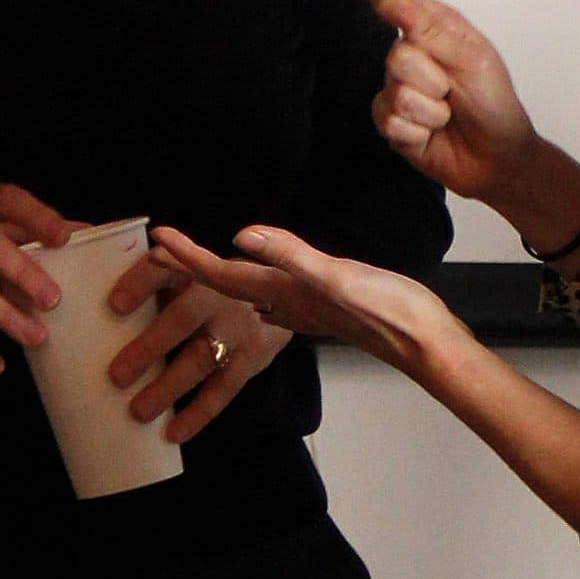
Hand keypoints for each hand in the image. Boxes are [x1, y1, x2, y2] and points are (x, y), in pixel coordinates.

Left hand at [103, 254, 291, 447]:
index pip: (166, 268)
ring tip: (138, 412)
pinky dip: (198, 414)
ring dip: (168, 387)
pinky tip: (173, 432)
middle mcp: (221, 292)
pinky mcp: (254, 357)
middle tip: (115, 376)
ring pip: (202, 358)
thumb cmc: (214, 286)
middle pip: (183, 319)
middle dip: (149, 347)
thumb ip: (154, 280)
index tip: (114, 305)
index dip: (140, 283)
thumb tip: (97, 302)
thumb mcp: (192, 271)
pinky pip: (224, 389)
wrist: (282, 292)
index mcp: (196, 267)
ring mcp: (240, 327)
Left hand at [151, 225, 461, 383]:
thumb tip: (241, 235)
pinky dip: (252, 293)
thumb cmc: (388, 310)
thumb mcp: (337, 275)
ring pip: (243, 298)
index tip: (154, 239)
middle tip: (156, 253)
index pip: (219, 274)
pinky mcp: (321, 312)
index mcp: (283, 291)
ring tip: (193, 271)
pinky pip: (270, 303)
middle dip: (187, 271)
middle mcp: (285, 305)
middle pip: (223, 286)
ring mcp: (302, 312)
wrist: (424, 343)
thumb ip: (289, 255)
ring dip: (215, 284)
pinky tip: (259, 297)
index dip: (184, 257)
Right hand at [368, 0, 579, 251]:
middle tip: (454, 90)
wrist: (498, 158)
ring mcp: (397, 89)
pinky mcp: (391, 123)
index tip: (388, 2)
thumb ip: (430, 26)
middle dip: (433, 79)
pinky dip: (420, 131)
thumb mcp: (471, 58)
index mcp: (432, 28)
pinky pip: (389, 121)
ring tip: (448, 114)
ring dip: (431, 110)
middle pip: (396, 55)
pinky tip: (432, 133)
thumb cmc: (494, 104)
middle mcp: (411, 55)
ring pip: (395, 92)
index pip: (391, 0)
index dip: (386, 0)